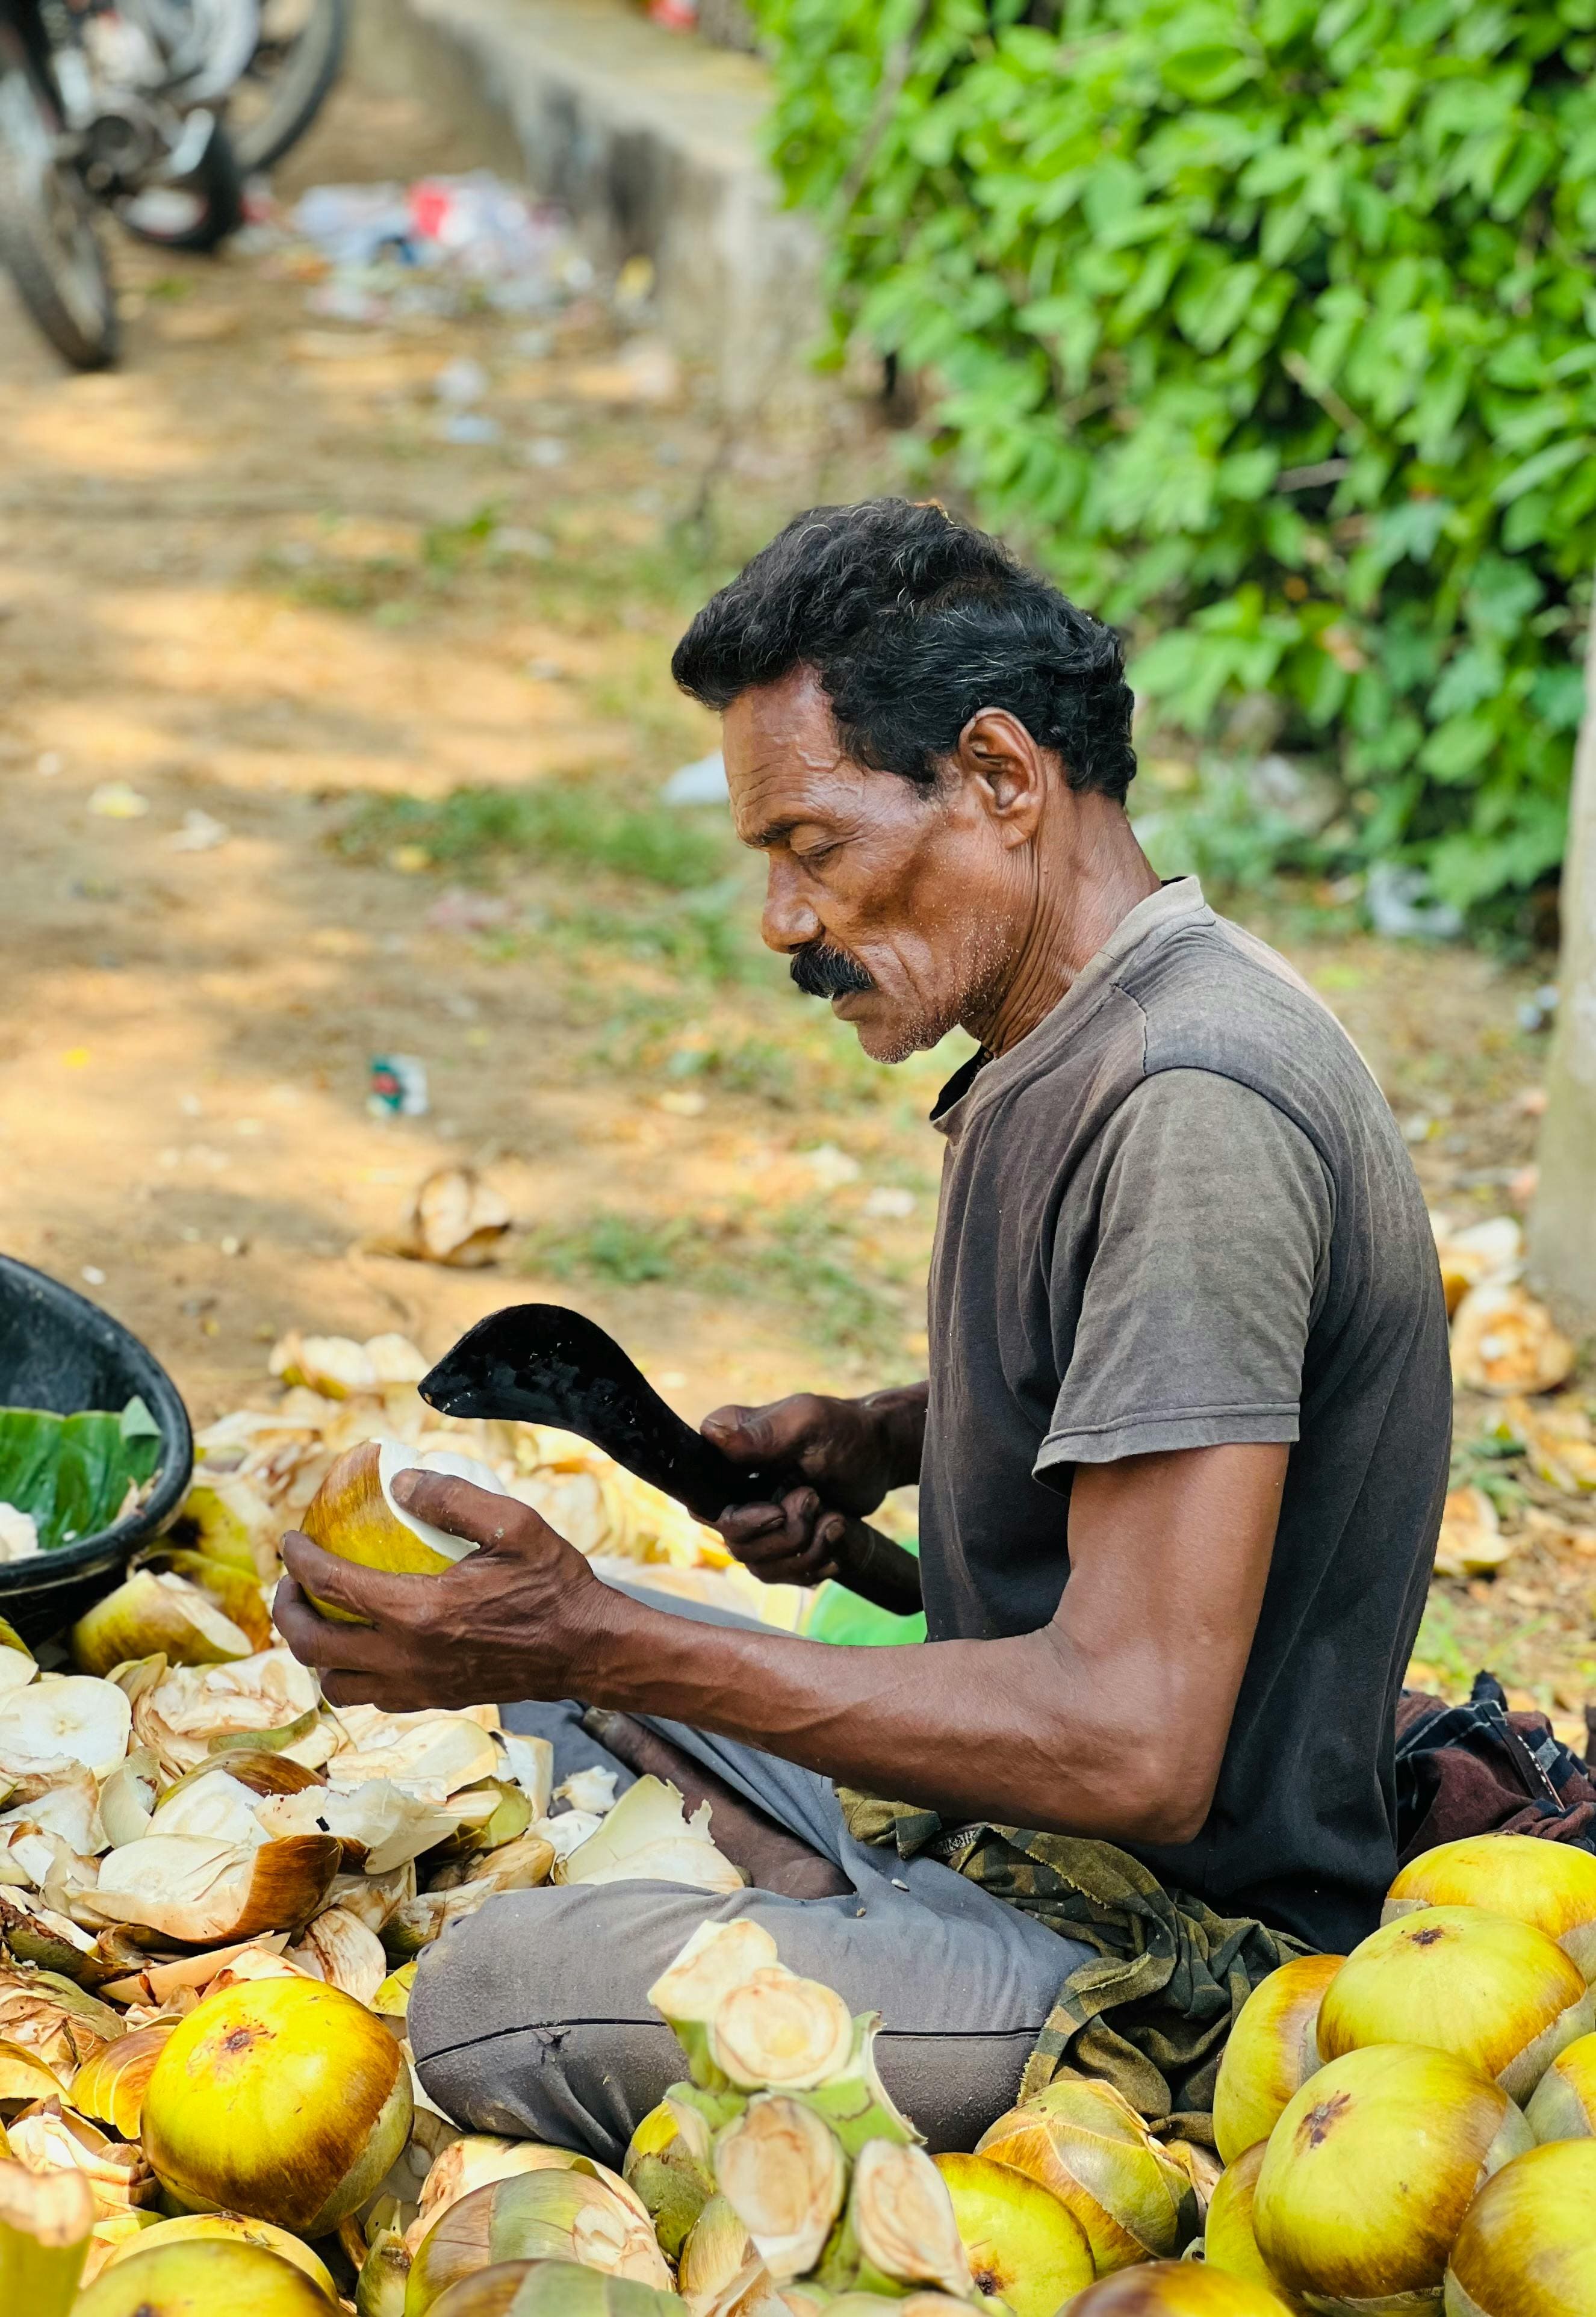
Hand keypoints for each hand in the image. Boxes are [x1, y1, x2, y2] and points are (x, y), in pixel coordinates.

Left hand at [274, 1469, 610, 1711]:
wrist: (586, 1649)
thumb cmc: (554, 1584)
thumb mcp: (512, 1524)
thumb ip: (451, 1498)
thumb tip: (399, 1483)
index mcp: (418, 1612)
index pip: (331, 1585)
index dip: (298, 1559)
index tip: (290, 1539)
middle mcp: (407, 1657)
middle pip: (313, 1646)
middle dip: (288, 1611)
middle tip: (292, 1583)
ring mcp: (418, 1686)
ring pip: (336, 1683)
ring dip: (317, 1651)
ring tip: (324, 1618)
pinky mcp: (434, 1701)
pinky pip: (371, 1697)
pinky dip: (354, 1673)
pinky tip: (369, 1644)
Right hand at [700, 1384, 925, 1586]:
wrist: (878, 1456)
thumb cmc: (845, 1431)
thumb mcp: (809, 1423)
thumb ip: (764, 1431)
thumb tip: (713, 1433)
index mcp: (725, 1453)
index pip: (701, 1502)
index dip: (741, 1520)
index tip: (780, 1512)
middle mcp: (730, 1489)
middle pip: (735, 1541)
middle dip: (786, 1533)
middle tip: (816, 1500)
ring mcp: (753, 1519)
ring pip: (759, 1564)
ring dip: (806, 1550)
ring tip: (835, 1518)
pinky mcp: (776, 1543)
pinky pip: (781, 1575)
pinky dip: (813, 1564)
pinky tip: (835, 1539)